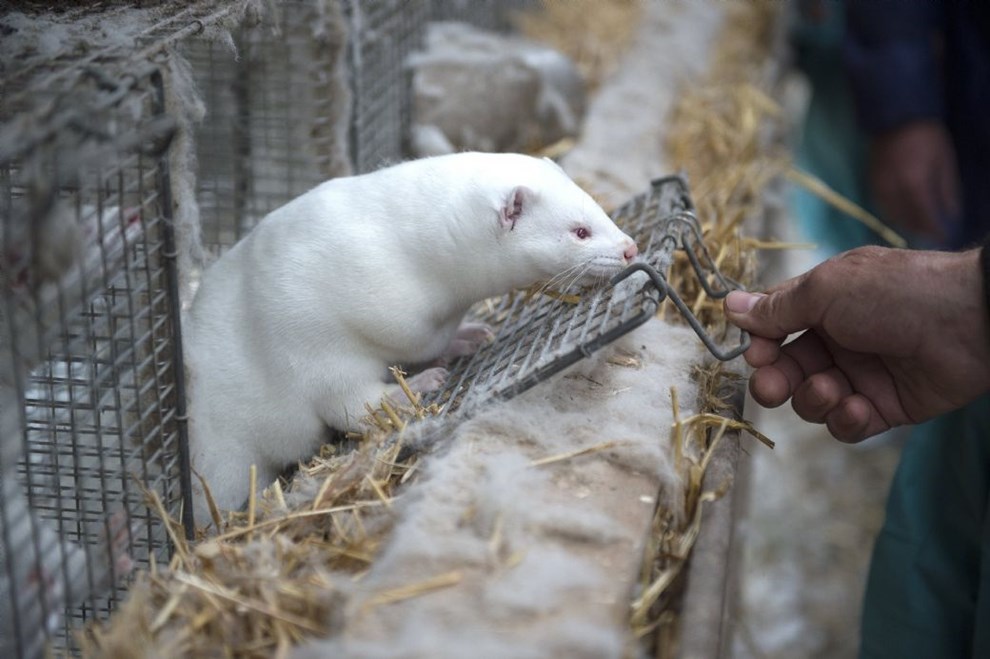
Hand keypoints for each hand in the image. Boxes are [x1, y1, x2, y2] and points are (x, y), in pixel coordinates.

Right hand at [723, 246, 989, 441]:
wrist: (970, 322)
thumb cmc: (895, 293)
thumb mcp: (826, 290)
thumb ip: (777, 309)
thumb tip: (729, 306)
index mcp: (823, 305)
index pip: (774, 328)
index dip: (760, 345)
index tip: (756, 354)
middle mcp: (838, 340)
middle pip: (786, 370)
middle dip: (774, 381)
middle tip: (772, 386)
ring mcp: (861, 375)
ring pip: (811, 400)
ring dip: (813, 399)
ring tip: (834, 390)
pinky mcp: (884, 407)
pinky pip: (847, 424)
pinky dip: (844, 420)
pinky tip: (856, 406)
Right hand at [869, 120, 960, 242]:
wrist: (897, 118)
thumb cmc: (927, 137)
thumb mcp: (944, 161)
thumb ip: (947, 190)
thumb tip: (952, 215)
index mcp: (914, 184)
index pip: (925, 217)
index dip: (935, 230)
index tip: (944, 237)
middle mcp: (894, 190)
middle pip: (906, 219)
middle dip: (920, 229)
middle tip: (932, 234)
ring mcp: (879, 187)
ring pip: (891, 215)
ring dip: (905, 224)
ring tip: (918, 227)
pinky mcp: (871, 183)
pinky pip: (882, 206)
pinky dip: (893, 214)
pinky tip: (902, 214)